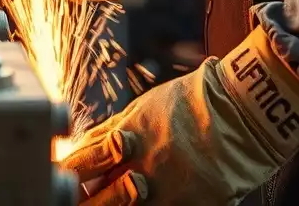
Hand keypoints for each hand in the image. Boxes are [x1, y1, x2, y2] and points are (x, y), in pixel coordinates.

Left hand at [64, 27, 298, 205]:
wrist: (241, 114)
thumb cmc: (192, 104)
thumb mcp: (143, 109)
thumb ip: (111, 131)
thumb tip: (82, 146)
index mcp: (126, 139)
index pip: (80, 164)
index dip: (65, 174)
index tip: (57, 178)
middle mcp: (140, 169)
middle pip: (97, 200)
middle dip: (84, 201)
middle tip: (75, 202)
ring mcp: (165, 195)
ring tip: (108, 205)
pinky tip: (146, 205)